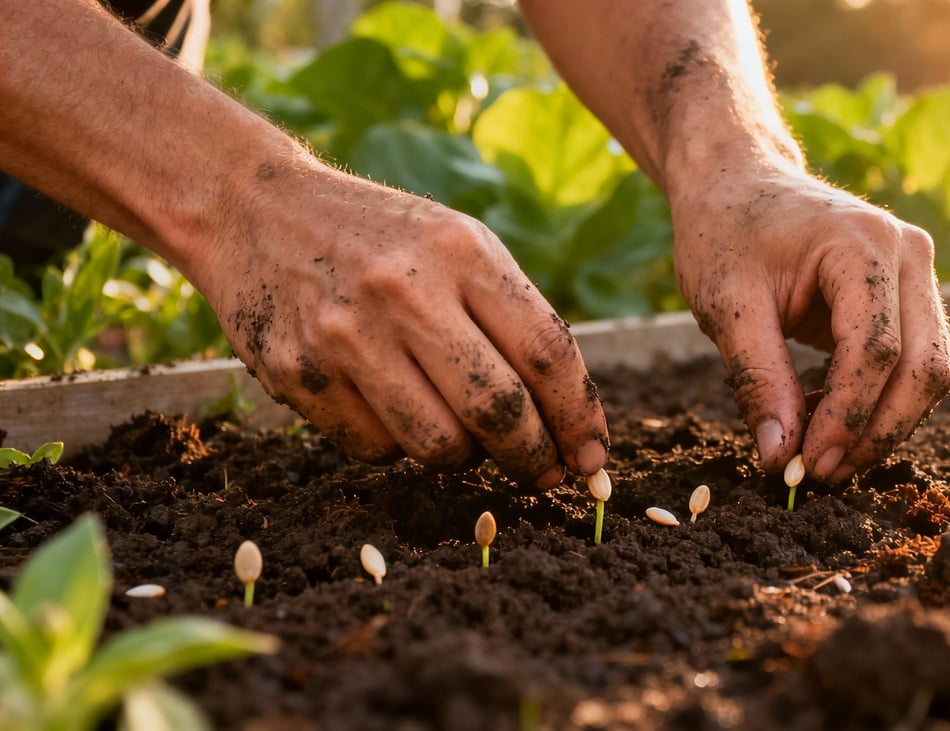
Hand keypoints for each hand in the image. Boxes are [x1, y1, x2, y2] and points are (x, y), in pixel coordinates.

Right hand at [190, 160, 608, 487]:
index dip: (578, 417)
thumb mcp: (458, 246)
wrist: (255, 209)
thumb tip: (568, 422)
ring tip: (462, 431)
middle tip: (544, 472)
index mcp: (461, 252)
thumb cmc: (383, 239)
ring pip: (439, 446)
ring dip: (464, 456)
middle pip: (498, 412)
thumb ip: (514, 321)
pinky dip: (398, 446)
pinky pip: (376, 450)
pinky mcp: (299, 375)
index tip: (592, 455)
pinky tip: (391, 407)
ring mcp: (345, 336)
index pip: (547, 353)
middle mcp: (404, 292)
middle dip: (533, 457)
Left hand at [670, 165, 949, 483]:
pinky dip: (879, 402)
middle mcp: (908, 253)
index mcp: (863, 244)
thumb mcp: (725, 306)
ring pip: (930, 371)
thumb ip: (757, 380)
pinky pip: (914, 362)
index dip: (847, 417)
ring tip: (822, 455)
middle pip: (923, 367)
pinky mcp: (911, 293)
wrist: (736, 182)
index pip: (877, 351)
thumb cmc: (724, 232)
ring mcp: (917, 271)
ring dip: (884, 424)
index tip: (807, 465)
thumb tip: (781, 458)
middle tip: (821, 475)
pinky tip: (828, 422)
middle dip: (876, 432)